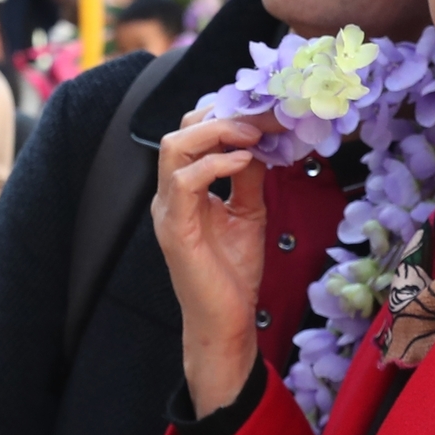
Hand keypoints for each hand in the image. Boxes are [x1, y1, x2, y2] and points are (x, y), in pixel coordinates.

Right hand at [150, 110, 271, 416]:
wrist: (226, 322)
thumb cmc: (232, 274)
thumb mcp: (248, 212)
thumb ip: (249, 177)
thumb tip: (262, 142)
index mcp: (185, 187)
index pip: (195, 132)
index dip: (229, 115)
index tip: (267, 112)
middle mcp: (170, 193)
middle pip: (182, 130)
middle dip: (224, 115)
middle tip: (264, 117)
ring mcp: (168, 209)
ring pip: (175, 146)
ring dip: (217, 131)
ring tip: (252, 135)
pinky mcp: (173, 228)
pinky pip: (184, 180)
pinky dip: (214, 163)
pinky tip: (243, 161)